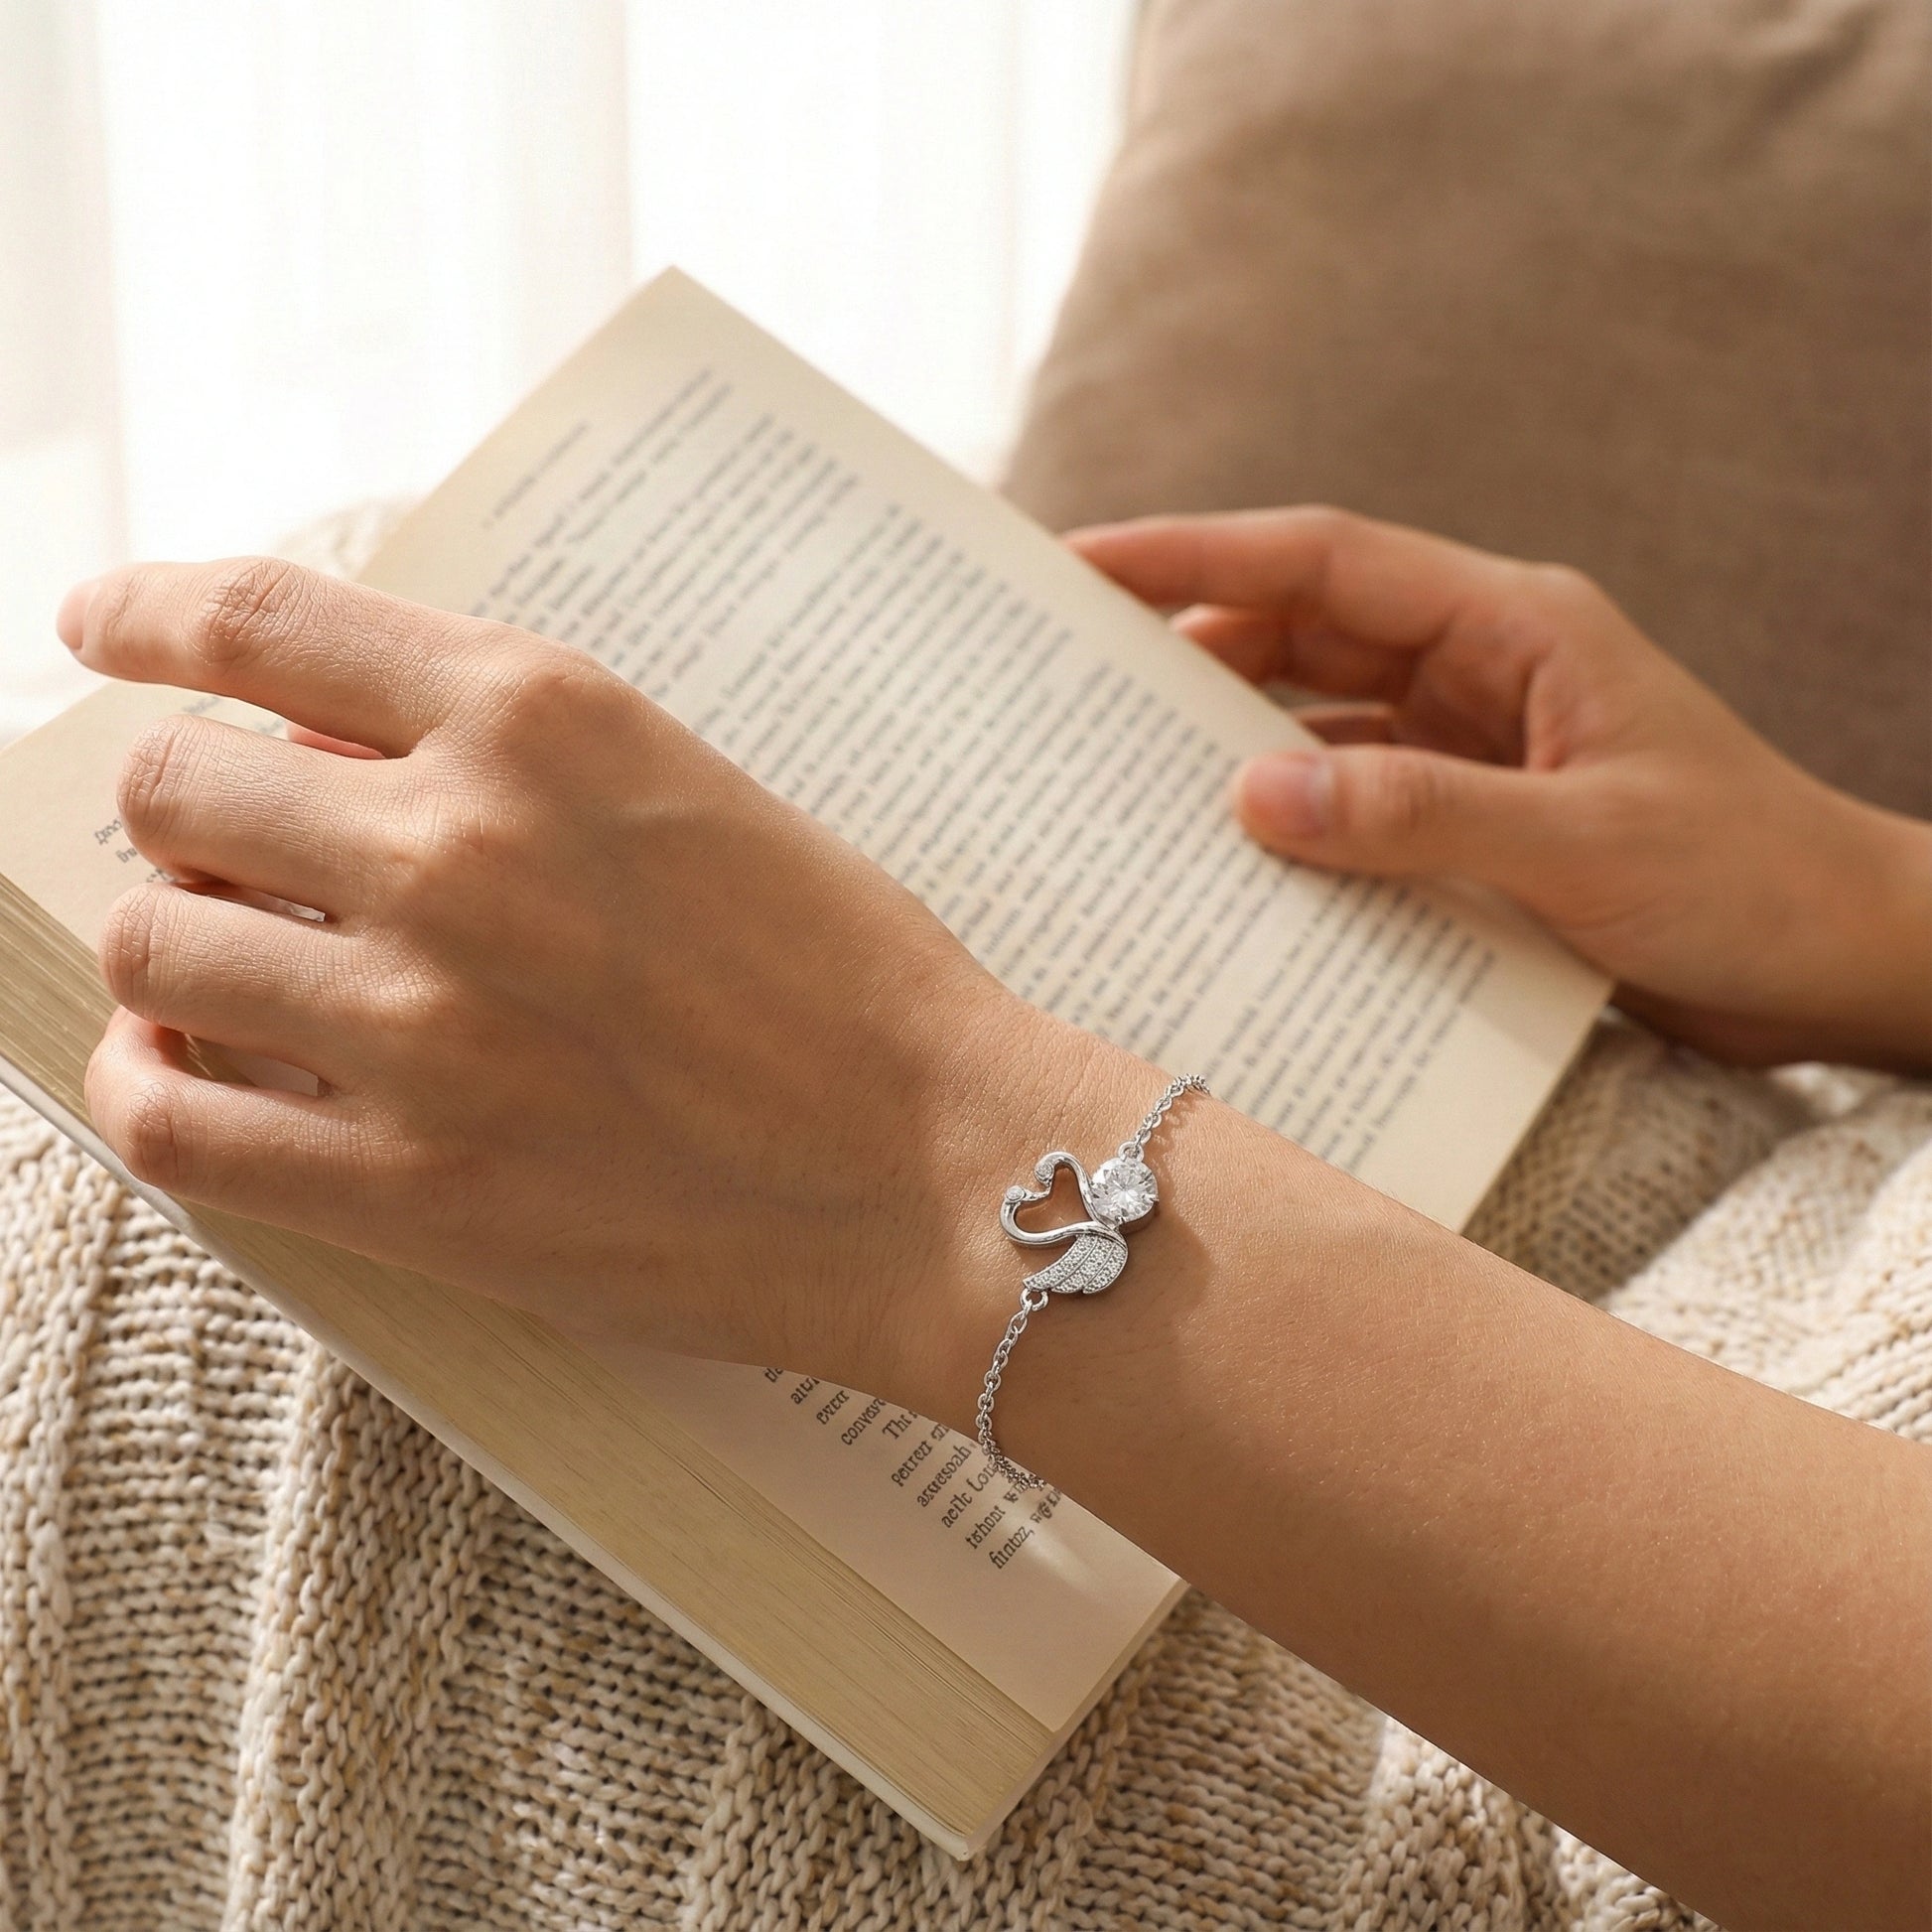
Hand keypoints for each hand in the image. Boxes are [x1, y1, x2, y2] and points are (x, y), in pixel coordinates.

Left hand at [56, 558, 1081, 1388]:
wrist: (945, 1172)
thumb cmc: (855, 980)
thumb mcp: (697, 796)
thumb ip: (514, 759)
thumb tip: (325, 759)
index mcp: (546, 719)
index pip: (260, 618)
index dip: (147, 612)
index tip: (104, 624)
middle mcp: (460, 849)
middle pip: (171, 783)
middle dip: (176, 808)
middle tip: (222, 846)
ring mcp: (424, 1026)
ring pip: (154, 943)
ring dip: (169, 940)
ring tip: (222, 962)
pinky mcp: (413, 1188)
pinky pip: (171, 1120)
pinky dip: (145, 1079)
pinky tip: (184, 1063)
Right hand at [1071, 508, 1931, 1071]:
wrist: (1835, 961)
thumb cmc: (1745, 882)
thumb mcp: (1581, 845)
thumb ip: (1418, 815)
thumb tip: (1255, 793)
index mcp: (1516, 624)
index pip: (1326, 562)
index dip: (1199, 555)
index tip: (1088, 563)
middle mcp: (1484, 666)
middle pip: (1305, 627)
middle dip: (1190, 640)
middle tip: (1072, 674)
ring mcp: (1477, 739)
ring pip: (1320, 711)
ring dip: (1233, 733)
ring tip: (1124, 765)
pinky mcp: (1475, 814)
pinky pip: (1354, 794)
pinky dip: (1292, 813)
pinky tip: (1230, 852)